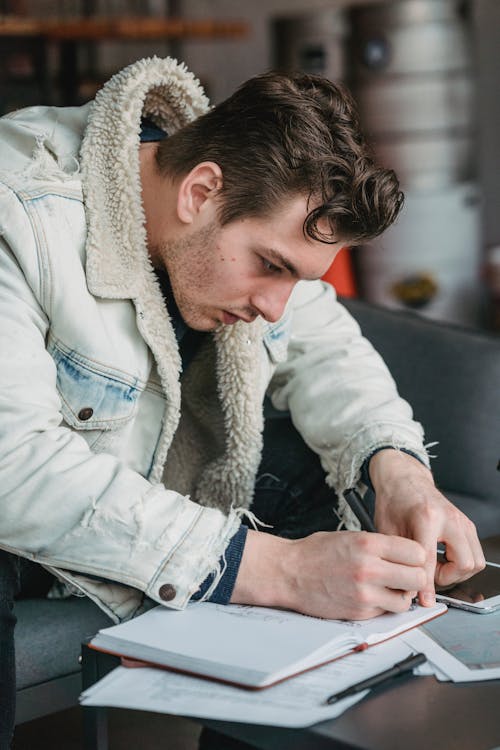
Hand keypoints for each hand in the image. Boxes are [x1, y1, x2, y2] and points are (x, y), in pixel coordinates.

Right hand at [231, 527, 426, 619]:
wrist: (287, 572)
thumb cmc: (314, 553)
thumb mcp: (349, 537)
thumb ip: (378, 546)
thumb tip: (405, 556)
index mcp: (368, 544)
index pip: (416, 552)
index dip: (416, 556)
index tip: (411, 559)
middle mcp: (369, 568)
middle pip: (417, 577)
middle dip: (414, 577)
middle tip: (405, 575)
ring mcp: (365, 593)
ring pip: (405, 601)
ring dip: (401, 595)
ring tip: (388, 588)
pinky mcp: (359, 612)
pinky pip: (386, 612)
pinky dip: (384, 606)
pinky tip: (372, 596)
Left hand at [370, 449, 484, 605]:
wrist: (404, 479)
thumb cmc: (394, 501)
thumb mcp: (387, 530)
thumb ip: (397, 558)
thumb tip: (405, 589)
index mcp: (427, 517)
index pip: (430, 560)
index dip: (426, 584)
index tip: (424, 600)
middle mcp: (450, 518)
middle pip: (464, 563)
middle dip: (447, 577)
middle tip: (427, 574)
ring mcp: (462, 520)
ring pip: (476, 561)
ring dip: (457, 572)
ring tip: (434, 567)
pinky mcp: (467, 525)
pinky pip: (475, 554)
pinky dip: (461, 563)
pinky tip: (442, 559)